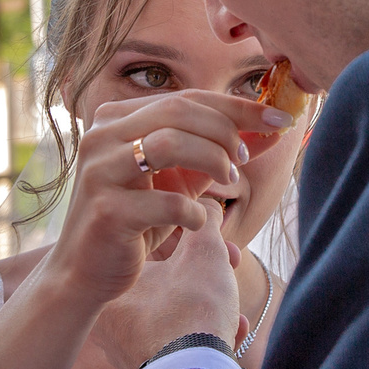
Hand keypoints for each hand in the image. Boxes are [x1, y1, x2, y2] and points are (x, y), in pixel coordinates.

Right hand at [40, 89, 281, 314]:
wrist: (87, 271)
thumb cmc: (138, 221)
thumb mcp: (181, 180)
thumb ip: (218, 152)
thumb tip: (271, 129)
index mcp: (118, 118)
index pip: (187, 97)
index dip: (239, 106)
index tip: (281, 118)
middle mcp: (101, 135)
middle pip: (179, 111)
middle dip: (225, 132)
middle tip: (244, 159)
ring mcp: (99, 171)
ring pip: (168, 142)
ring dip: (212, 160)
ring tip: (227, 181)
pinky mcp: (106, 210)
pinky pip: (166, 201)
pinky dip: (193, 212)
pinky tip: (195, 223)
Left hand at [88, 220, 242, 368]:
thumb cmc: (194, 312)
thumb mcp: (204, 255)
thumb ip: (205, 224)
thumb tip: (206, 205)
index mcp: (115, 289)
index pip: (151, 253)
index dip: (190, 242)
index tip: (216, 242)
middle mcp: (112, 325)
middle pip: (166, 287)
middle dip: (206, 277)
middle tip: (230, 267)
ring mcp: (129, 355)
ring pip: (176, 320)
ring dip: (210, 309)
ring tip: (236, 309)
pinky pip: (178, 350)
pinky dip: (205, 339)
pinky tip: (232, 334)